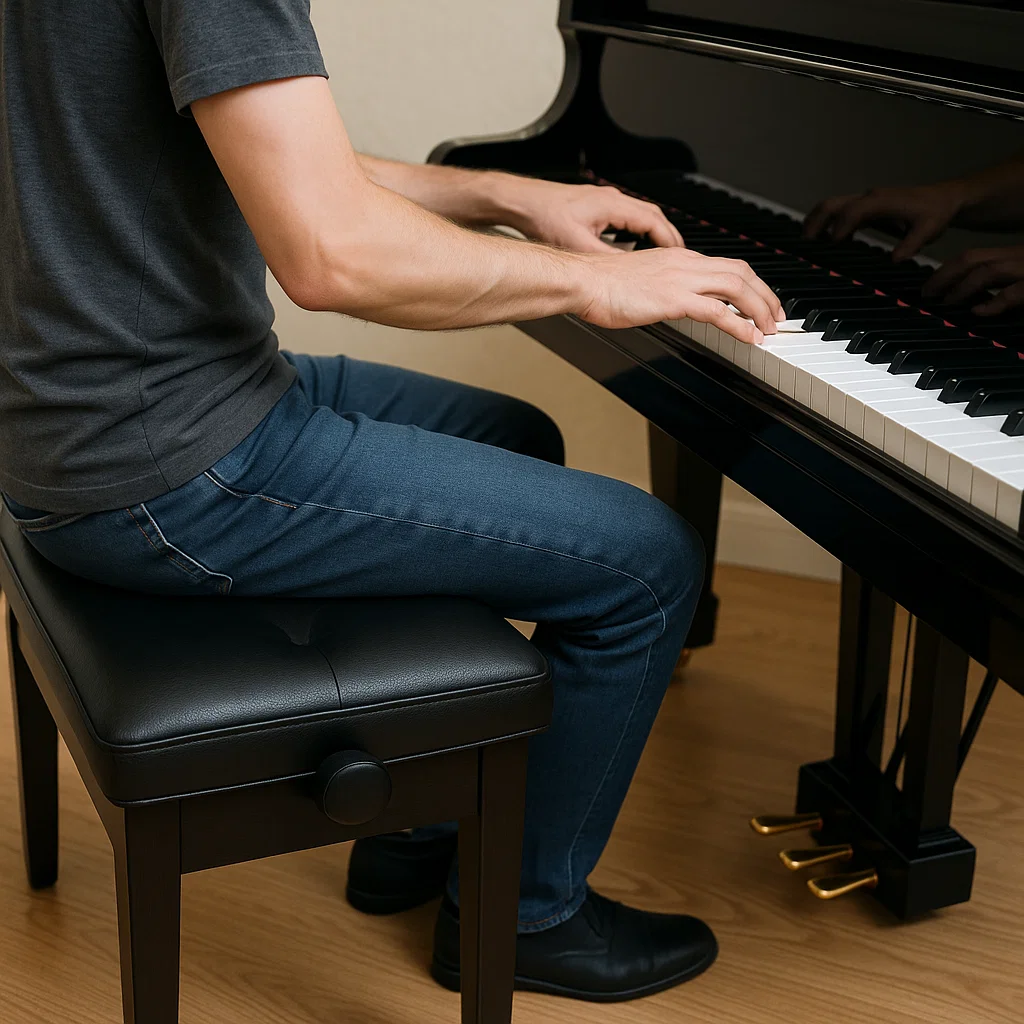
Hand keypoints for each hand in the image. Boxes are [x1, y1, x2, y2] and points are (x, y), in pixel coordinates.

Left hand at [497, 178, 684, 252]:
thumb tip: (628, 273)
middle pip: (652, 216)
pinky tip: (628, 244)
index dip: (670, 241)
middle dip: (667, 236)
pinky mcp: (593, 206)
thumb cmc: (544, 217)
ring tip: (659, 251)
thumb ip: (607, 259)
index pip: (655, 222)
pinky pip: (624, 217)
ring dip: (651, 232)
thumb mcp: (579, 245)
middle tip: (678, 255)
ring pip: (638, 215)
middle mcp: (612, 199)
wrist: (522, 202)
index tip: (681, 256)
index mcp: (614, 205)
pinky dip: (634, 230)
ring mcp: (603, 200)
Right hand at [579, 248, 784, 343]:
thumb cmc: (601, 285)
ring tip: (769, 329)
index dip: (751, 284)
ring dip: (760, 309)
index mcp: (678, 257)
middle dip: (766, 295)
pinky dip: (740, 324)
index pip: (727, 266)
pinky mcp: (673, 298)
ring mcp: (681, 279)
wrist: (584, 281)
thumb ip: (662, 288)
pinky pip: (717, 311)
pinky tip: (750, 336)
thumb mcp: (640, 281)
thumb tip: (672, 303)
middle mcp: (685, 263)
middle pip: (741, 272)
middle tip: (777, 316)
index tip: (761, 302)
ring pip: (737, 287)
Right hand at [803, 181, 970, 260]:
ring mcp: (867, 201)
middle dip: (815, 222)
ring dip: (817, 221)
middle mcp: (870, 198)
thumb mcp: (929, 230)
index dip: (841, 227)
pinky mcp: (867, 207)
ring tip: (808, 242)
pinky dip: (829, 225)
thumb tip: (895, 259)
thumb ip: (911, 244)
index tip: (833, 244)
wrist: (944, 198)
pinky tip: (830, 241)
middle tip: (804, 242)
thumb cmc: (936, 212)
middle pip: (833, 204)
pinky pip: (841, 212)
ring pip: (833, 206)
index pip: (853, 211)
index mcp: (882, 201)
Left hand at [923, 245, 1023, 315]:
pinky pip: (1011, 294)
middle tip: (925, 294)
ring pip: (988, 271)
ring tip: (946, 302)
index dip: (946, 269)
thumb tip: (971, 302)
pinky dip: (992, 303)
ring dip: (962, 287)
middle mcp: (1018, 255)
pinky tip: (977, 311)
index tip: (928, 285)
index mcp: (1012, 253)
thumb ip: (1000, 283)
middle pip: (972, 258)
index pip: (973, 257)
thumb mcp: (1019, 277)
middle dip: (944, 275)